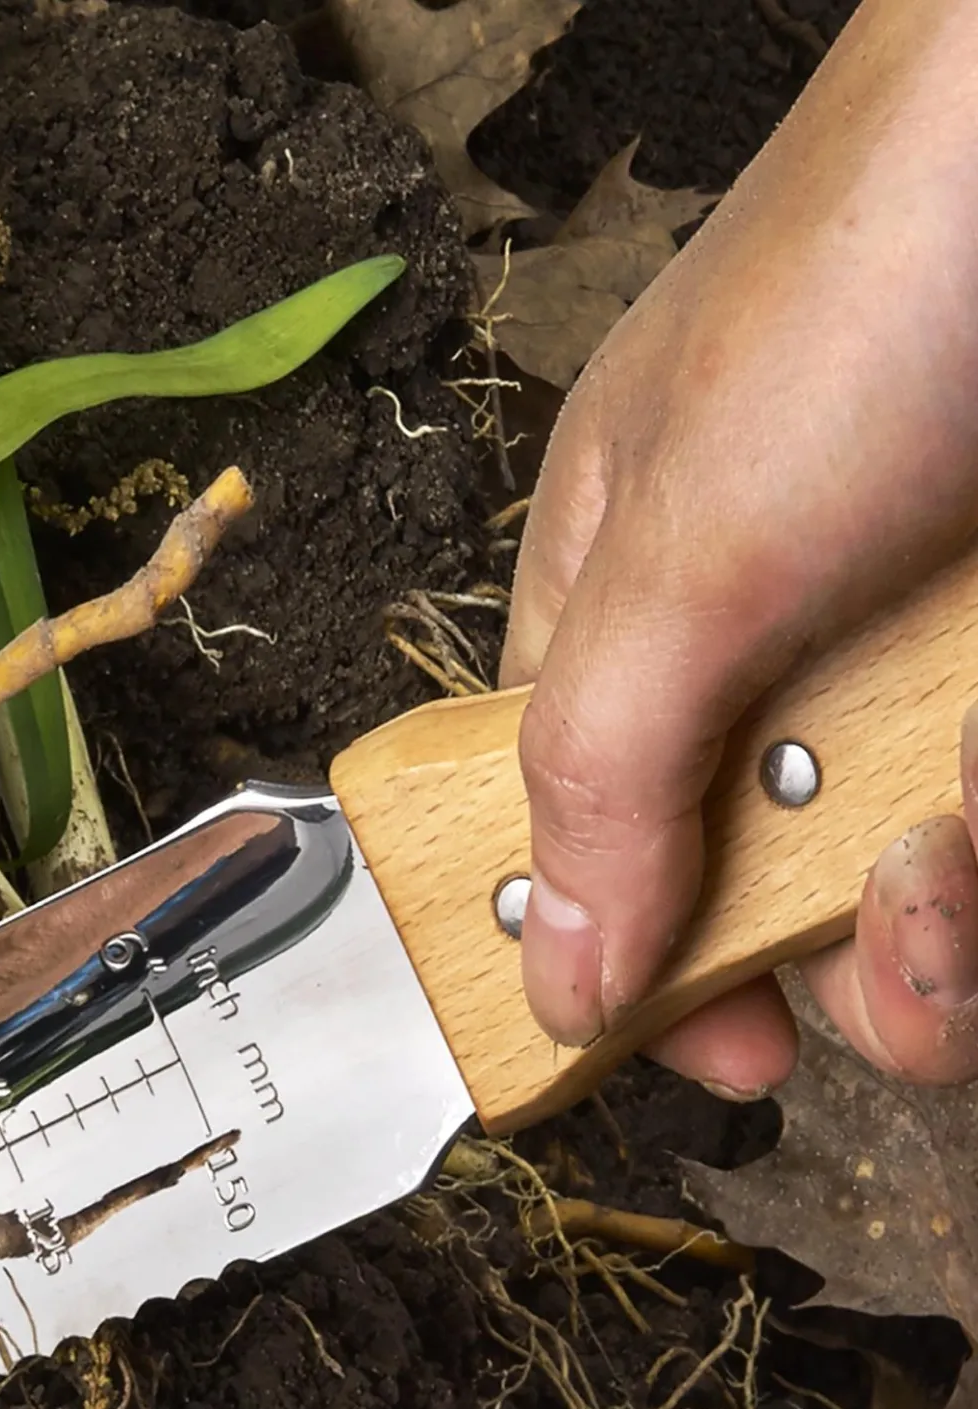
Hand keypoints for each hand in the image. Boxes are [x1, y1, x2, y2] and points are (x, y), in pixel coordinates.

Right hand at [503, 0, 977, 1094]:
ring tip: (964, 872)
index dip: (633, 961)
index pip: (582, 836)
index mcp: (623, 612)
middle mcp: (773, 645)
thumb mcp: (686, 548)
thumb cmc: (879, 266)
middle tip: (891, 950)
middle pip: (771, 883)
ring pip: (922, 871)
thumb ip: (598, 777)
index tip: (706, 1058)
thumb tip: (556, 981)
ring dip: (949, 928)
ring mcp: (923, 650)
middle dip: (831, 960)